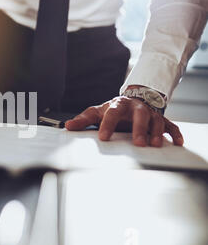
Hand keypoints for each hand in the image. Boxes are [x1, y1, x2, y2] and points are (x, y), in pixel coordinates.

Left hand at [65, 96, 183, 146]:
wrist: (134, 99)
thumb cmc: (113, 110)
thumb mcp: (98, 112)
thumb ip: (84, 120)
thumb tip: (67, 126)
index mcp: (118, 105)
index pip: (112, 114)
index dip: (107, 125)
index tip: (103, 138)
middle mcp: (136, 108)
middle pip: (139, 115)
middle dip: (138, 128)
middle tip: (137, 143)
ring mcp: (150, 113)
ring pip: (156, 120)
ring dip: (156, 132)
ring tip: (154, 145)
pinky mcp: (161, 120)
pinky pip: (170, 125)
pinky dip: (175, 133)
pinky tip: (177, 142)